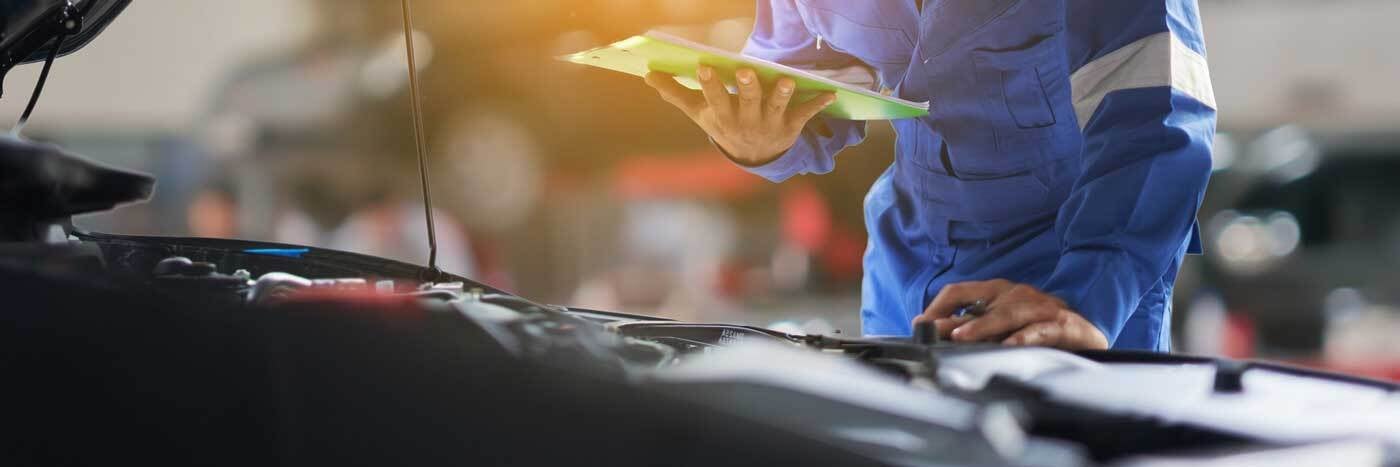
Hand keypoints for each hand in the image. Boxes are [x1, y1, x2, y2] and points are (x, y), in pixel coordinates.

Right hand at [645, 66, 835, 165]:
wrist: (753, 158)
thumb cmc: (723, 125)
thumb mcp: (699, 113)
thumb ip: (676, 94)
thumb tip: (648, 76)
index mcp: (723, 117)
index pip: (715, 99)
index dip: (711, 85)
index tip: (705, 66)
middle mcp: (746, 122)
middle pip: (747, 102)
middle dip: (747, 88)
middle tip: (747, 70)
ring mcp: (770, 124)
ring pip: (777, 107)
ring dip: (782, 94)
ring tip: (786, 80)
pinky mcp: (791, 126)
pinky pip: (805, 114)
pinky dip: (818, 104)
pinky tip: (830, 93)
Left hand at [913, 279, 1108, 349]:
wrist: (1085, 332)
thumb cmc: (1037, 327)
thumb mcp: (1000, 325)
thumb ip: (972, 328)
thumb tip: (937, 336)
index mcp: (997, 292)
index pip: (960, 292)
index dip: (938, 307)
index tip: (920, 324)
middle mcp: (1014, 294)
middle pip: (979, 302)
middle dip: (955, 319)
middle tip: (934, 332)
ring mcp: (1037, 307)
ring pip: (1007, 314)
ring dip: (983, 326)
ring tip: (963, 337)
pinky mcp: (1059, 324)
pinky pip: (1038, 330)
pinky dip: (1023, 337)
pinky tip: (1009, 346)